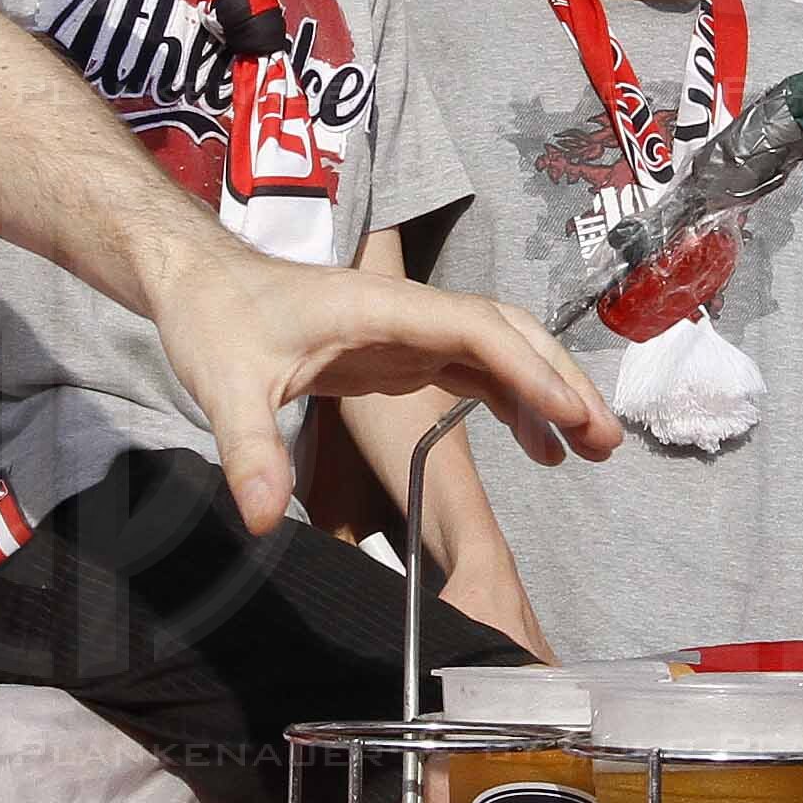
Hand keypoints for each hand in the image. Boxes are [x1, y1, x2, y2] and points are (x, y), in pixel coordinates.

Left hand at [146, 248, 615, 530]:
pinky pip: (474, 370)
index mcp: (379, 308)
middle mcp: (406, 313)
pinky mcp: (399, 353)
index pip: (473, 328)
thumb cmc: (212, 319)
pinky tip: (537, 443)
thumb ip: (250, 450)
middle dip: (560, 380)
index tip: (566, 412)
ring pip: (499, 350)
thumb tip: (264, 520)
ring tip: (591, 448)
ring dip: (547, 392)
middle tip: (605, 439)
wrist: (198, 283)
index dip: (526, 369)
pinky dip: (512, 401)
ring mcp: (408, 332)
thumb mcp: (223, 386)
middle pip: (507, 333)